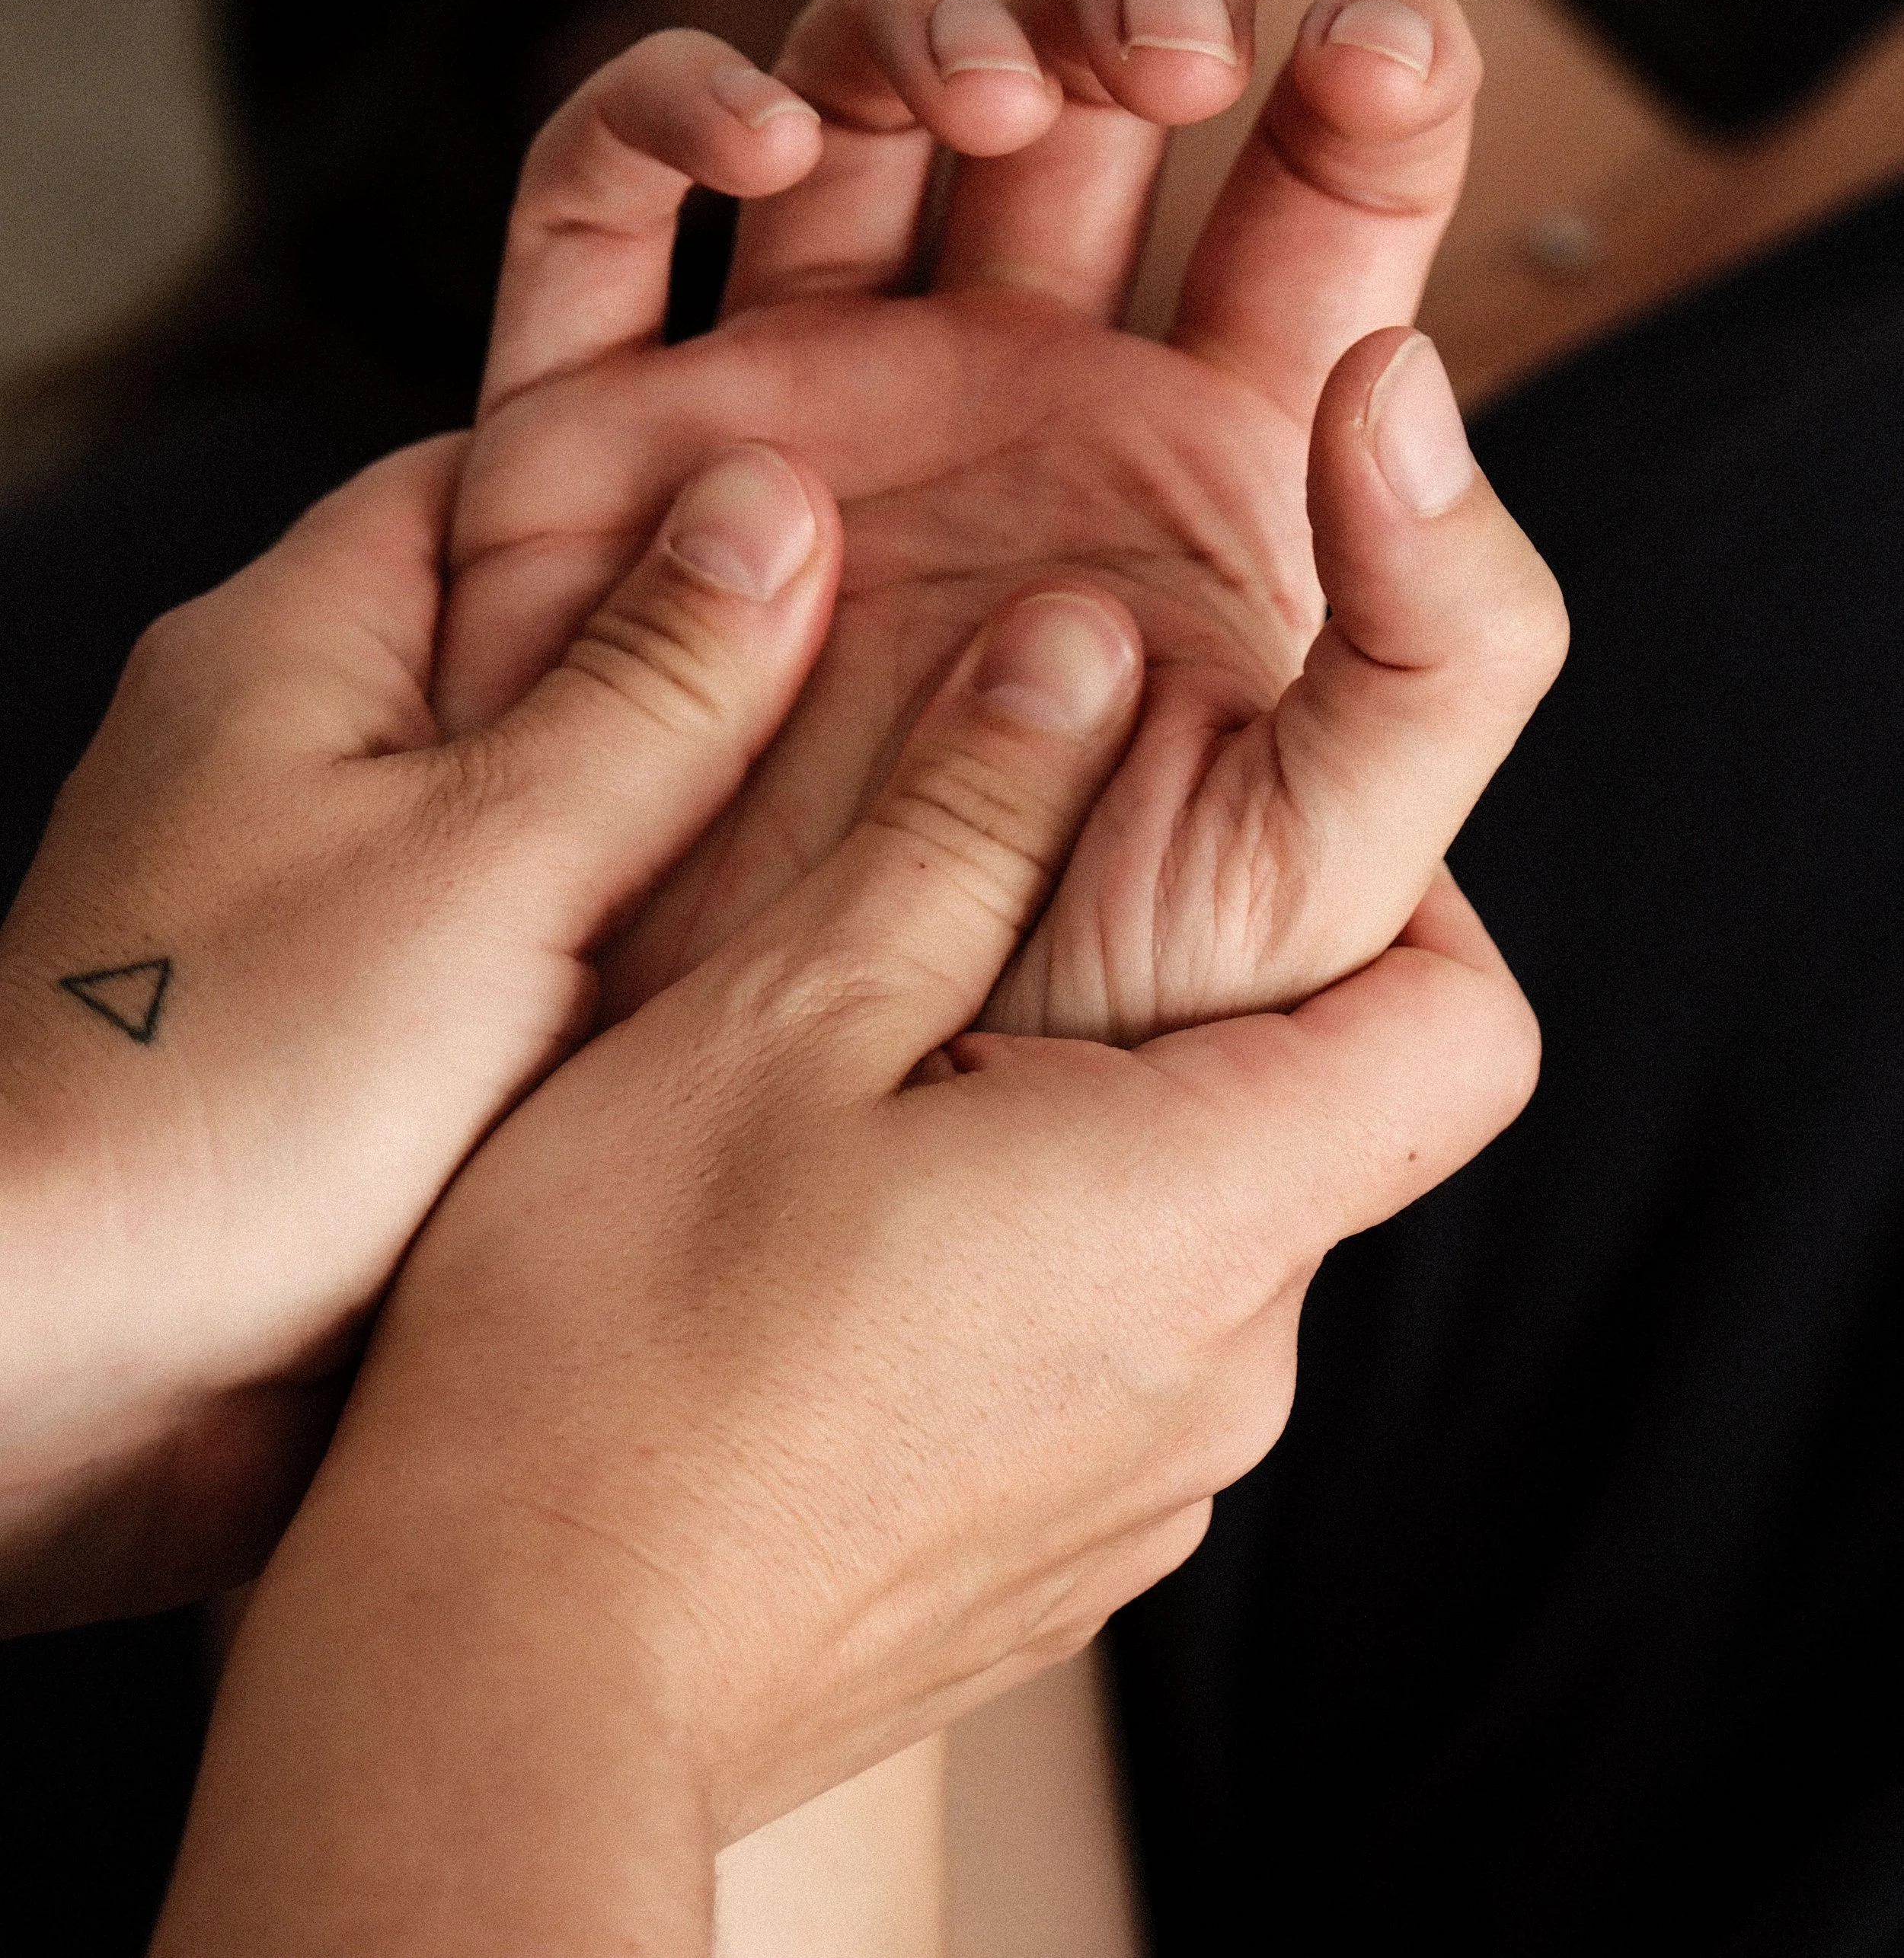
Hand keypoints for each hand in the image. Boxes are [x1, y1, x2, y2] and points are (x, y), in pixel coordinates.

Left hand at [0, 432, 842, 1624]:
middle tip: (910, 657)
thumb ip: (651, 688)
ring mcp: (331, 910)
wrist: (48, 1389)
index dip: (673, 474)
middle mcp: (304, 759)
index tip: (835, 488)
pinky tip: (774, 989)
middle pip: (550, 652)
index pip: (502, 477)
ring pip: (560, 821)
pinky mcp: (363, 1053)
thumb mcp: (485, 855)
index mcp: (298, 648)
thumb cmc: (214, 1093)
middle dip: (718, 665)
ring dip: (695, 834)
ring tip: (887, 821)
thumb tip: (769, 507)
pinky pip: (539, 963)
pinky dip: (644, 966)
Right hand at [153, 581, 1539, 1957]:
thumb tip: (1085, 647)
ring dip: (1081, 1144)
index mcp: (1200, 1204)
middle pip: (1312, 1122)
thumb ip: (967, 823)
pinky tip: (832, 1268)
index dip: (1412, 903)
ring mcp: (1147, 1493)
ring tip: (863, 1110)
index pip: (1463, 1027)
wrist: (509, 1681)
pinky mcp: (1056, 1567)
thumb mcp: (782, 1016)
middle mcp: (1226, 1370)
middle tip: (977, 941)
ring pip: (1191, 1242)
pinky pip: (1106, 1367)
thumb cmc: (619, 1335)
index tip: (1247, 835)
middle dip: (1180, 1009)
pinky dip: (1024, 1279)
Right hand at [441, 0, 1566, 1035]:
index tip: (1389, 40)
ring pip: (852, 100)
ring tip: (980, 90)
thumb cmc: (1089, 1030)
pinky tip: (758, 143)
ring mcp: (802, 396)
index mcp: (1204, 464)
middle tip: (1171, 48)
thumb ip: (1443, 636)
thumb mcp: (1327, 866)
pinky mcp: (598, 443)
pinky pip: (596, 212)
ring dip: (918, 20)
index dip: (1370, 99)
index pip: (1316, 215)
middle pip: (1080, 98)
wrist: (812, 1164)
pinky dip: (667, 116)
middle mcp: (1009, 393)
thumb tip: (1402, 375)